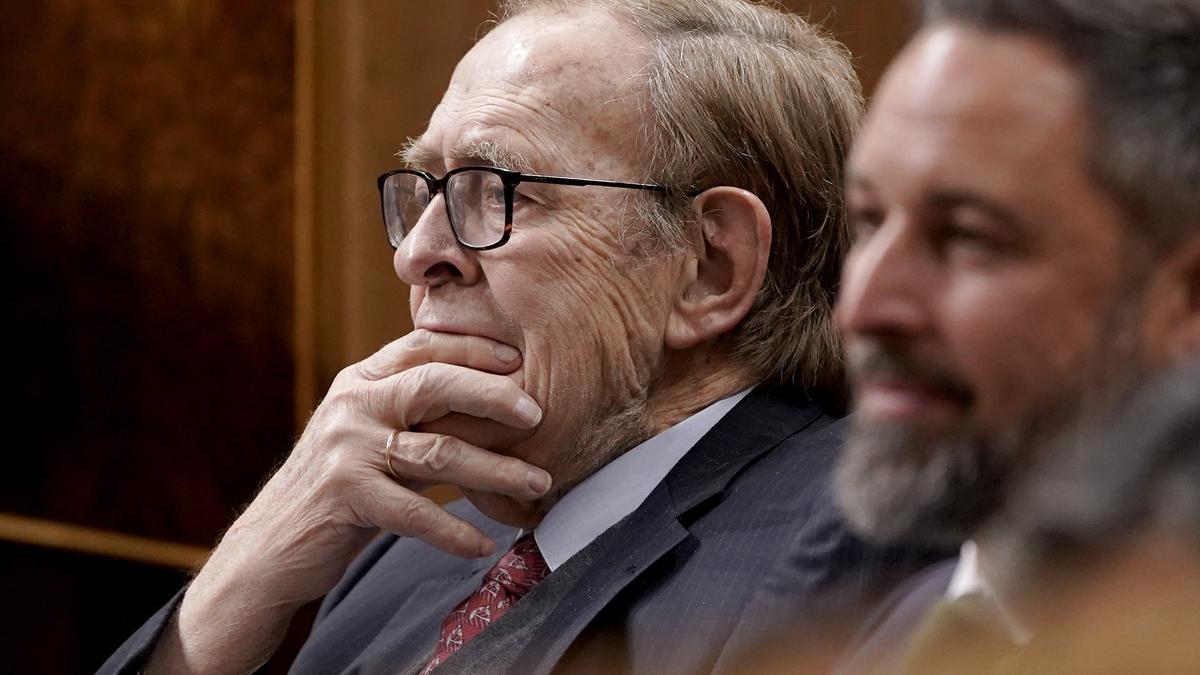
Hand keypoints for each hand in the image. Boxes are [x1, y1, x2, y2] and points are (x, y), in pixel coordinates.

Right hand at [148, 330, 549, 672]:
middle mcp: (352, 405)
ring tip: (538, 482)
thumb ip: (414, 414)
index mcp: (360, 381)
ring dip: (496, 469)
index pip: (423, 347)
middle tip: (538, 413)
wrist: (270, 547)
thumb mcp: (370, 436)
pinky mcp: (346, 495)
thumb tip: (493, 403)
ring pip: (438, 451)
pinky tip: (483, 544)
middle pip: (434, 384)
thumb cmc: (336, 491)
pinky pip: (416, 512)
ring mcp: (346, 448)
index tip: (520, 360)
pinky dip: (454, 530)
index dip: (474, 348)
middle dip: (493, 395)